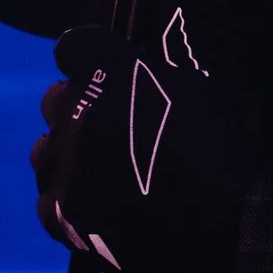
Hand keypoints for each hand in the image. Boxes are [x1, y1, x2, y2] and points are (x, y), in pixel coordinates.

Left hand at [31, 19, 256, 272]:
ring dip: (70, 156)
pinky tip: (101, 208)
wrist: (224, 226)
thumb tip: (139, 66)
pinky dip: (70, 202)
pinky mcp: (59, 214)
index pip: (74, 45)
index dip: (90, 58)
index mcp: (110, 70)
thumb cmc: (223, 151)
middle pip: (55, 99)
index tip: (106, 71)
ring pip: (47, 150)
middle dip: (80, 108)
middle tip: (114, 128)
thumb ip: (157, 70)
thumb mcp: (200, 88)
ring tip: (107, 174)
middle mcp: (76, 112)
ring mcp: (63, 166)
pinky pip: (49, 200)